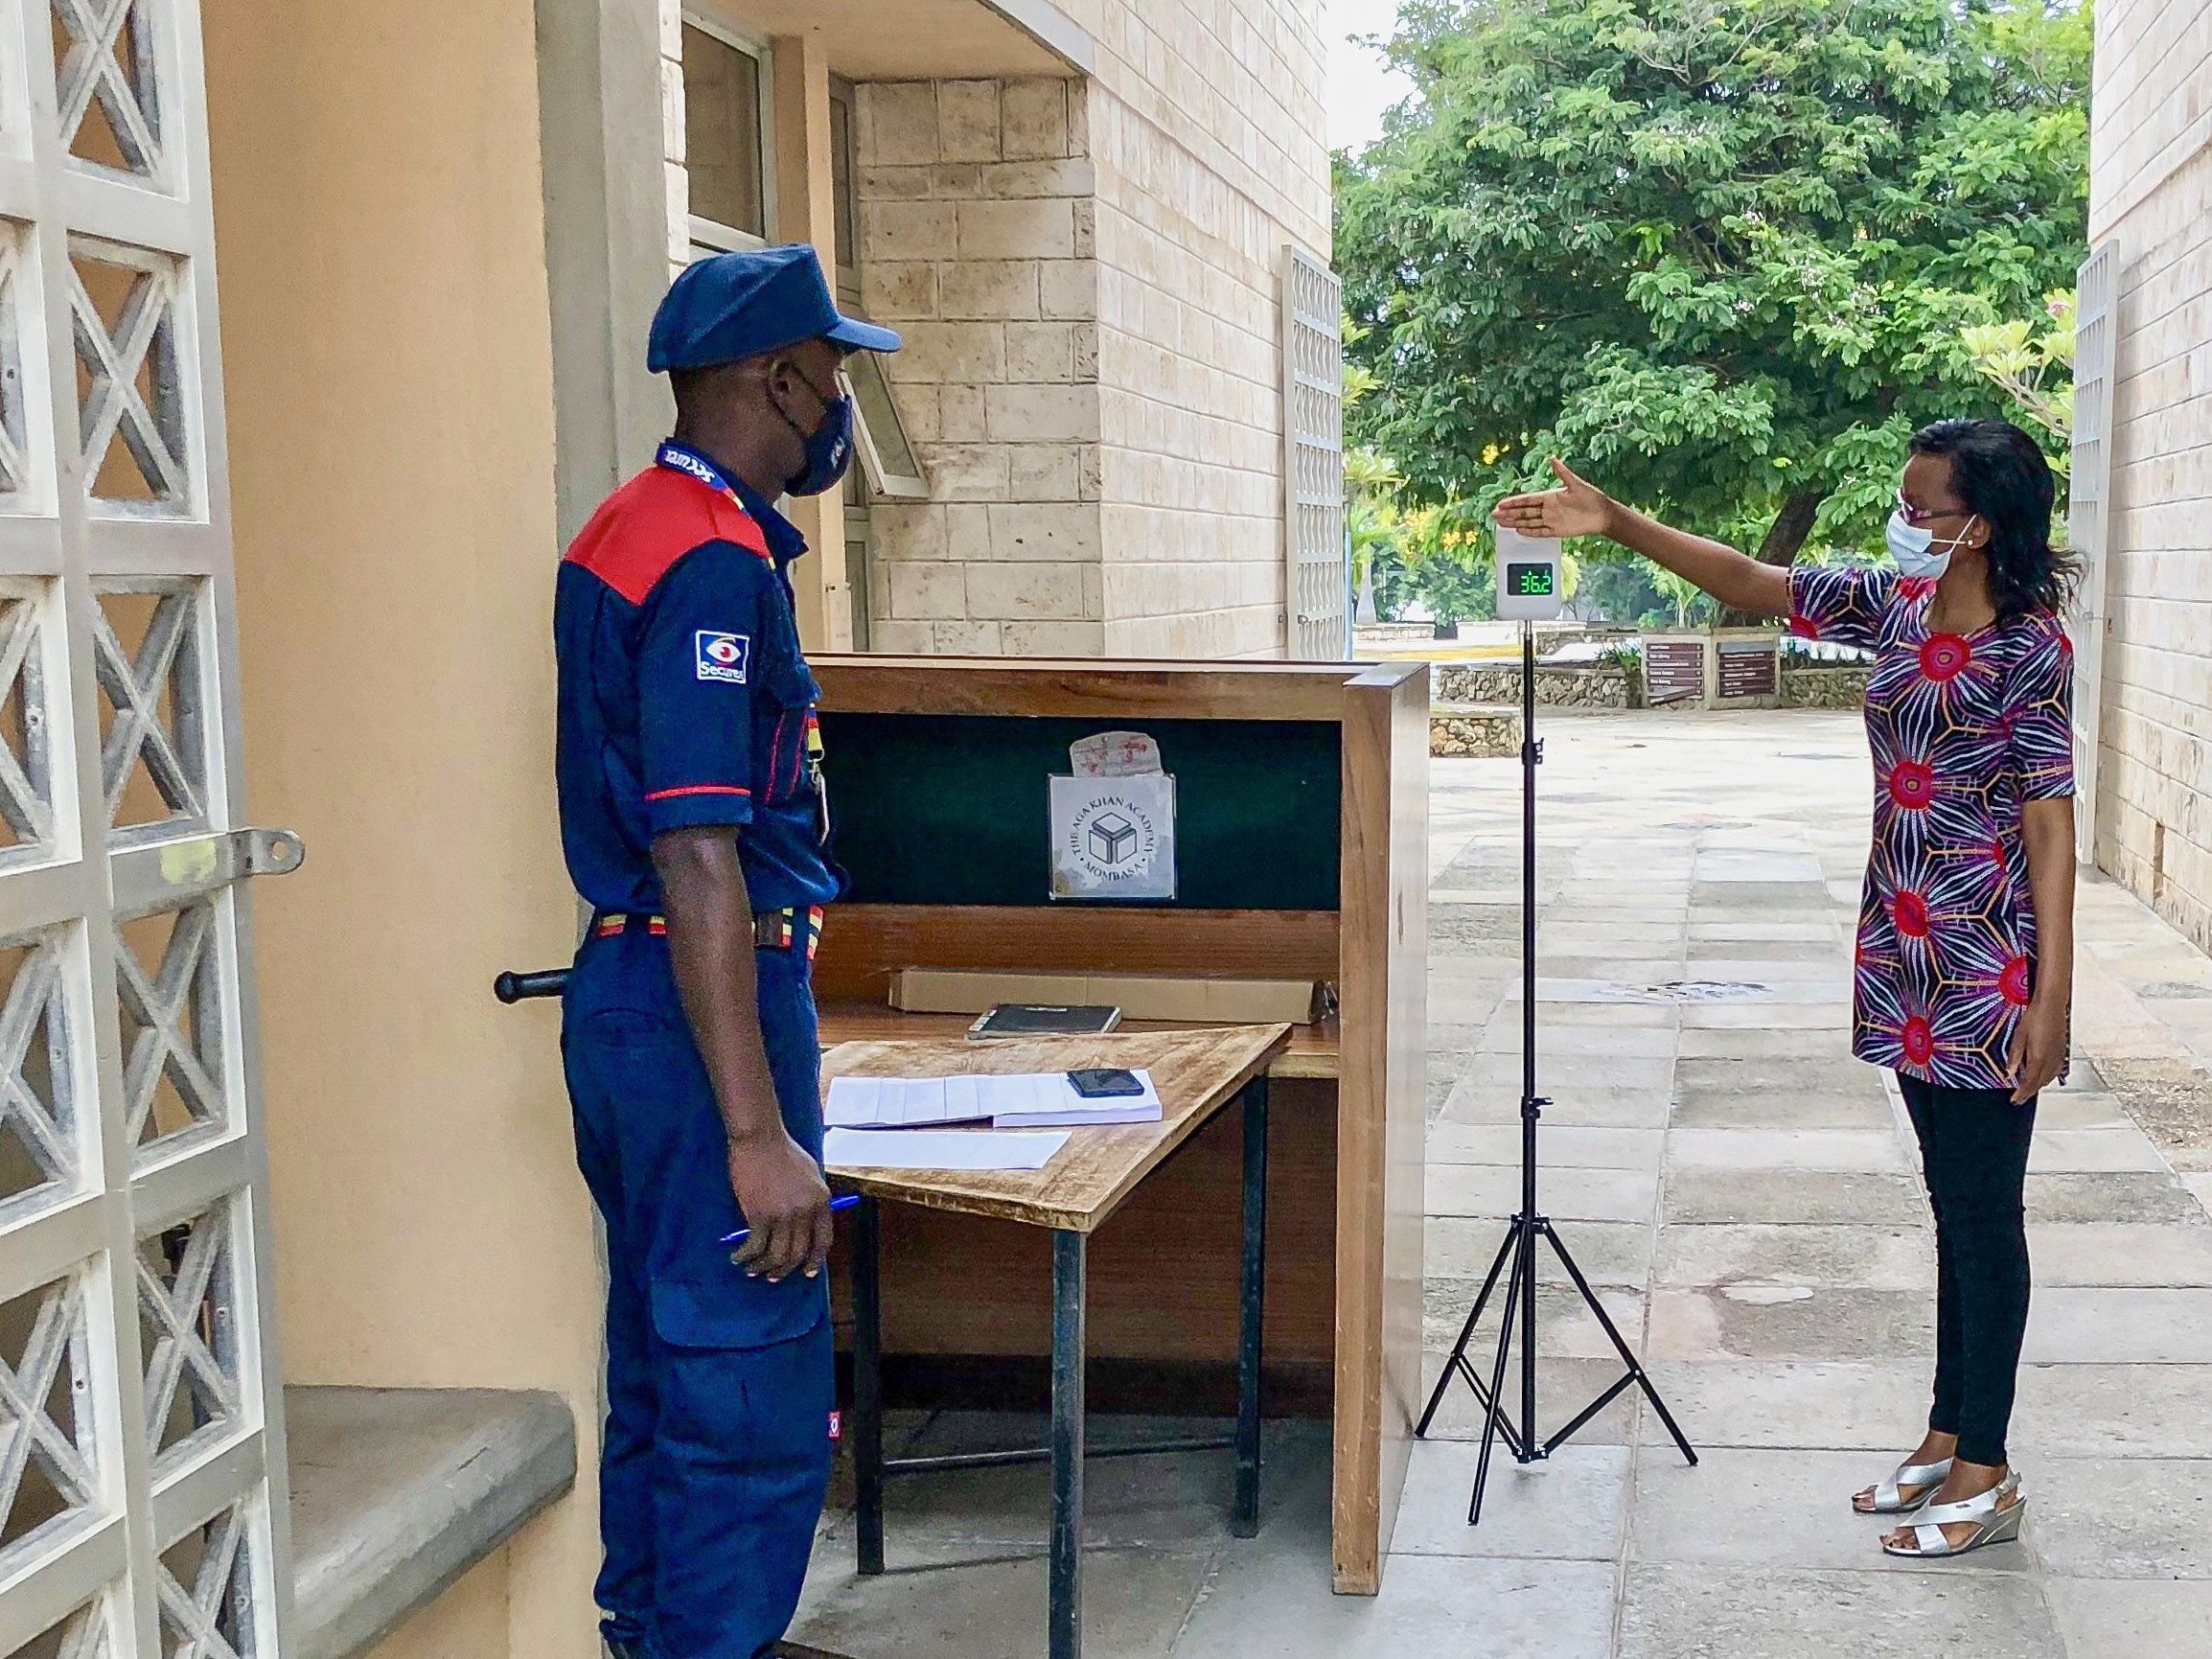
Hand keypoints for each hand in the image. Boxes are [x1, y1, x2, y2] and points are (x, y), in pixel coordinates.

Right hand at [726, 1130, 831, 1281]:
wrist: (760, 1138)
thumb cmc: (784, 1152)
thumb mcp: (811, 1174)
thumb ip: (812, 1200)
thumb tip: (806, 1227)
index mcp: (822, 1201)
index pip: (823, 1241)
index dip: (814, 1261)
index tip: (807, 1272)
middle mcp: (805, 1212)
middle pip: (798, 1253)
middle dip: (784, 1269)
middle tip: (773, 1276)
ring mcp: (783, 1215)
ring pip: (776, 1255)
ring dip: (762, 1268)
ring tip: (752, 1270)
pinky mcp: (760, 1215)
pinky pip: (754, 1246)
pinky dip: (745, 1256)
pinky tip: (738, 1257)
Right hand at [1493, 457, 1612, 539]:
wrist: (1603, 515)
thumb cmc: (1592, 498)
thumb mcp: (1577, 484)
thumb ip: (1563, 472)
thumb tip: (1553, 459)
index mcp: (1550, 496)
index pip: (1527, 500)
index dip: (1514, 502)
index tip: (1501, 503)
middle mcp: (1549, 509)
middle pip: (1524, 512)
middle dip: (1509, 513)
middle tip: (1494, 514)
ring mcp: (1552, 520)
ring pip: (1528, 521)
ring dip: (1515, 522)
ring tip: (1501, 523)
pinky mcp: (1557, 530)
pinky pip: (1540, 531)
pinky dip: (1529, 532)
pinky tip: (1519, 531)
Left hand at [2006, 992, 2068, 1103]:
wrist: (2051, 1006)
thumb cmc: (2035, 1018)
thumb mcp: (2018, 1037)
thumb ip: (2014, 1057)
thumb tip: (2008, 1073)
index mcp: (2038, 1058)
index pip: (2029, 1083)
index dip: (2021, 1094)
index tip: (2014, 1100)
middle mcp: (2051, 1061)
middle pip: (2039, 1083)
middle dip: (2028, 1093)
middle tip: (2019, 1099)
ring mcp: (2058, 1057)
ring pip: (2048, 1079)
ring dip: (2038, 1086)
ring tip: (2027, 1090)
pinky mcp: (2062, 1053)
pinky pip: (2055, 1071)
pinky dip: (2047, 1078)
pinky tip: (2042, 1077)